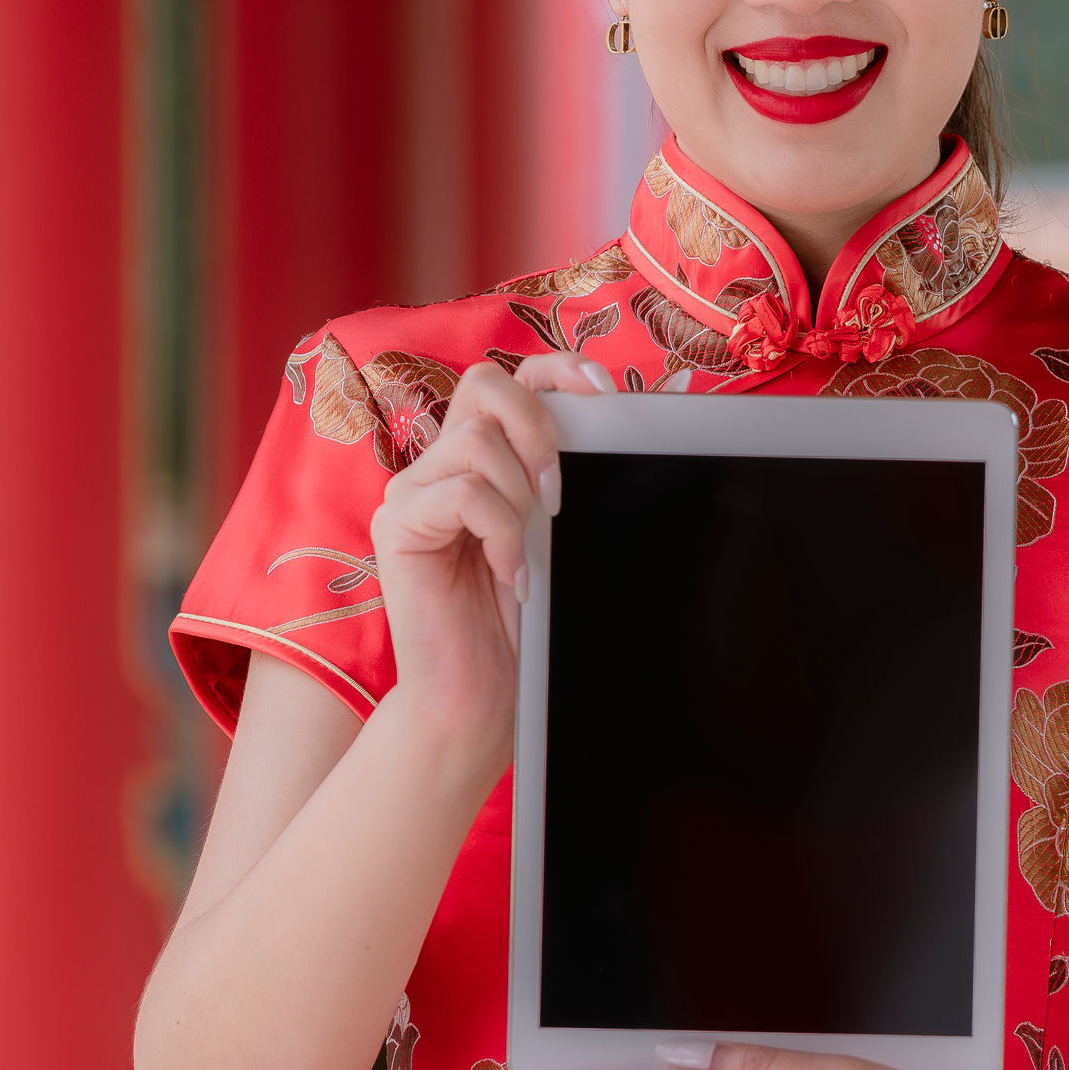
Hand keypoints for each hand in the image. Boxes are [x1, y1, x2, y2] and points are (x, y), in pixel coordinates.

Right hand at [369, 351, 616, 781]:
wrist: (485, 699)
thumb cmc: (532, 623)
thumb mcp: (570, 532)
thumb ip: (592, 466)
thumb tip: (672, 396)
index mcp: (483, 457)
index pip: (513, 378)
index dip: (558, 370)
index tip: (605, 396)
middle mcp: (441, 463)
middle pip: (484, 383)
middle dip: (537, 421)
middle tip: (559, 488)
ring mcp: (412, 493)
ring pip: (475, 440)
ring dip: (521, 495)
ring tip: (531, 551)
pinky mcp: (395, 527)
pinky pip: (460, 493)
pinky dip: (502, 532)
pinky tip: (511, 577)